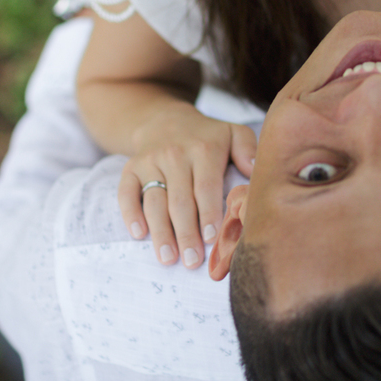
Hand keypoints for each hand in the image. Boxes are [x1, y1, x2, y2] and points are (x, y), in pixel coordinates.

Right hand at [117, 109, 255, 267]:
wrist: (166, 120)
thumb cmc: (208, 136)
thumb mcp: (234, 133)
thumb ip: (248, 149)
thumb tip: (255, 171)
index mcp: (204, 149)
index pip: (206, 187)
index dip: (209, 214)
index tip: (213, 239)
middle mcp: (175, 155)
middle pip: (180, 201)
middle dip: (186, 234)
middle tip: (192, 261)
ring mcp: (150, 162)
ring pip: (154, 202)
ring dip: (161, 232)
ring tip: (168, 258)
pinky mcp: (131, 168)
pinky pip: (126, 192)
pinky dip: (130, 214)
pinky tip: (139, 234)